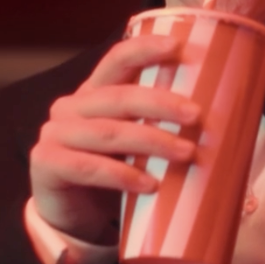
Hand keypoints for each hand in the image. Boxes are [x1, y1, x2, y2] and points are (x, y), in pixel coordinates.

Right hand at [29, 33, 200, 244]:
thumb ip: (154, 125)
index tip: (178, 46)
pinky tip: (150, 184)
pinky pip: (88, 167)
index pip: (117, 60)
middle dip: (161, 103)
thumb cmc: (111, 172)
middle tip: (196, 116)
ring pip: (109, 133)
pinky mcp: (46, 164)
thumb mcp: (133, 142)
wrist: (71, 217)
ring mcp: (55, 134)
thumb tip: (218, 117)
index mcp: (93, 92)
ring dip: (152, 141)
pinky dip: (123, 175)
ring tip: (187, 154)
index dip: (145, 49)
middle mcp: (70, 107)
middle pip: (119, 97)